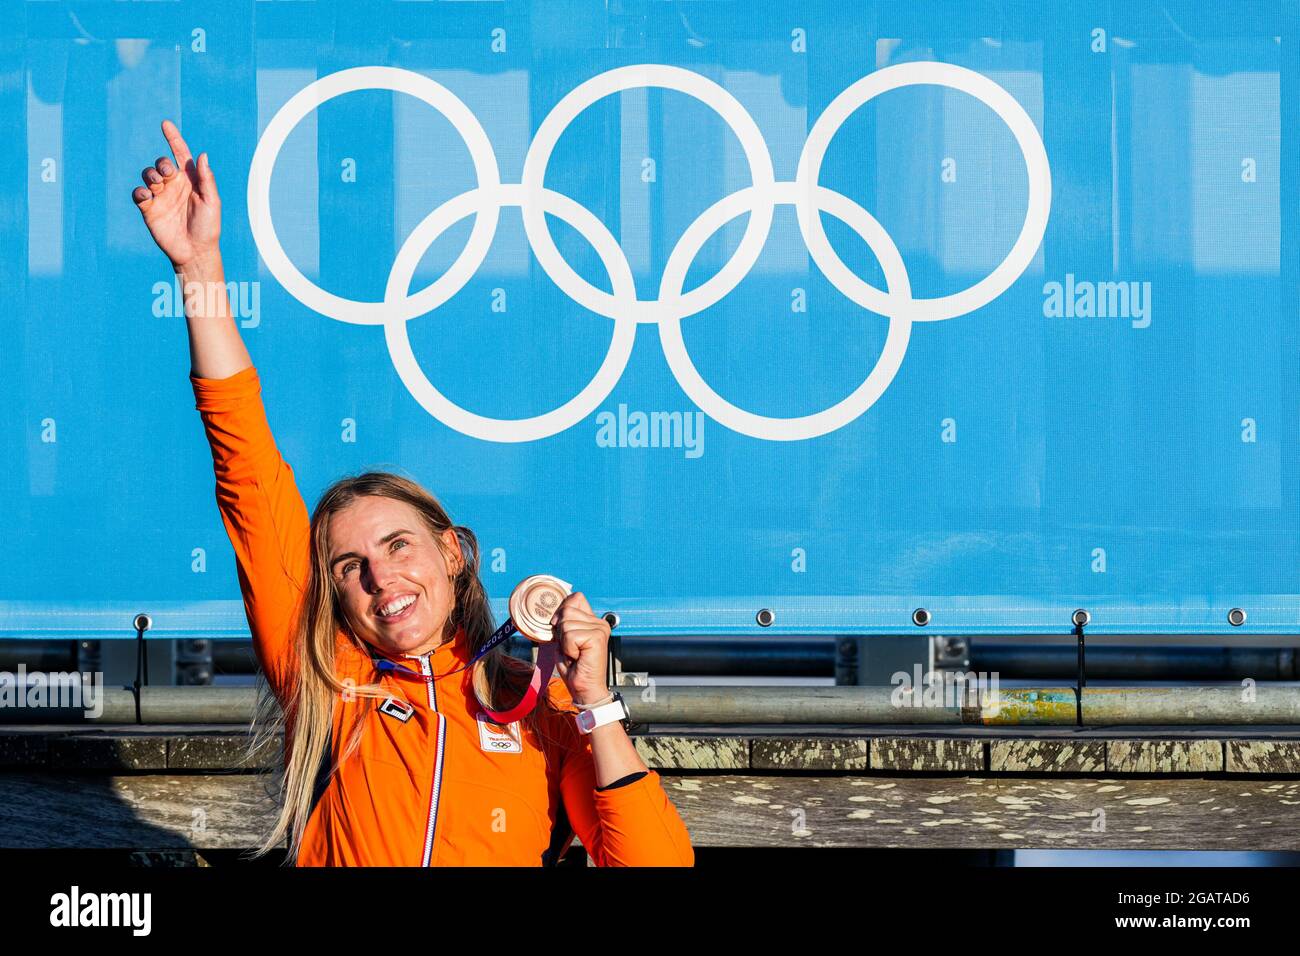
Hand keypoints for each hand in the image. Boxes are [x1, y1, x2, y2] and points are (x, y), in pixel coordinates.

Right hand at [131, 119, 220, 270]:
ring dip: (151, 175)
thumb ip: (206, 180)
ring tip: (158, 185)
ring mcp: (161, 196)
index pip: (180, 154)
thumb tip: (203, 155)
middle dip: (162, 164)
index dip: (173, 138)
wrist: (195, 251)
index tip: (165, 124)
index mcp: (190, 180)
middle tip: (168, 175)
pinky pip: (138, 193)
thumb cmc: (208, 227)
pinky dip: (141, 191)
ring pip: (148, 175)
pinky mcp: (149, 208)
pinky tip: (148, 197)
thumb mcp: (212, 202)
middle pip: (162, 163)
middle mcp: (174, 185)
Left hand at [549, 591, 610, 705]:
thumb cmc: (574, 667)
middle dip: (561, 631)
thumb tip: (556, 613)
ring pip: (566, 623)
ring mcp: (600, 629)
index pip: (575, 598)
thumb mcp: (564, 640)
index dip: (561, 612)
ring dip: (564, 642)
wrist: (584, 689)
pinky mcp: (597, 638)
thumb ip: (563, 623)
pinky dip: (568, 649)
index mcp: (592, 620)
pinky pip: (570, 635)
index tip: (562, 631)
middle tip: (570, 648)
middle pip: (567, 610)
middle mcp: (599, 622)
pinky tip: (577, 657)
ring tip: (575, 654)